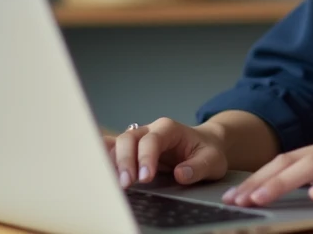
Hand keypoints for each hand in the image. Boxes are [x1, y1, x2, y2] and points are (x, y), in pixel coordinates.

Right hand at [105, 117, 228, 188]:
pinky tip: (100, 170)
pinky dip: (106, 158)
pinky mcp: (134, 150)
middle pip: (129, 139)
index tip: (145, 178)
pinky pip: (115, 149)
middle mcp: (151, 130)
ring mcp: (140, 139)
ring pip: (118, 143)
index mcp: (169, 128)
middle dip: (125, 161)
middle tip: (126, 184)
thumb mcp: (212, 160)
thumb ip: (198, 167)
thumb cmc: (208, 151)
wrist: (205, 145)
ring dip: (113, 163)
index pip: (152, 140)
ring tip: (113, 183)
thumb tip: (180, 174)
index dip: (146, 158)